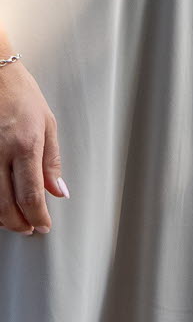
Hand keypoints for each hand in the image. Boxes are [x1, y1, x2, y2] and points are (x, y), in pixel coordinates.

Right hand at [0, 60, 64, 235]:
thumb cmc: (20, 93)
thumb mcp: (47, 124)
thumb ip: (52, 161)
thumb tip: (58, 192)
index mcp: (24, 146)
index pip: (30, 195)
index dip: (37, 217)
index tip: (42, 226)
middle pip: (4, 203)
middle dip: (17, 222)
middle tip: (27, 229)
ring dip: (0, 214)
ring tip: (13, 219)